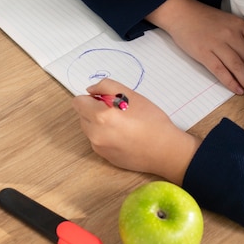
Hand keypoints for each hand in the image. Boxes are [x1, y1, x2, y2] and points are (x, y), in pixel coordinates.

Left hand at [72, 79, 200, 184]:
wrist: (165, 150)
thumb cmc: (151, 120)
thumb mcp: (131, 94)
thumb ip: (106, 86)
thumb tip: (90, 91)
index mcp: (99, 116)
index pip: (78, 102)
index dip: (91, 98)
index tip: (105, 99)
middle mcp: (94, 134)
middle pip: (82, 115)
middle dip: (94, 110)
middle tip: (117, 111)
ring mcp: (99, 147)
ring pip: (89, 129)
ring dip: (99, 123)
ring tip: (122, 125)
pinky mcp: (105, 157)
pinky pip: (98, 141)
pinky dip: (106, 136)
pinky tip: (124, 137)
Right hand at [147, 0, 243, 101]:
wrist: (181, 14)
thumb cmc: (205, 19)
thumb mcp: (229, 22)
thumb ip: (242, 36)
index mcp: (241, 25)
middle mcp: (232, 34)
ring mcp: (217, 44)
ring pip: (239, 68)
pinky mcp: (203, 53)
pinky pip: (220, 70)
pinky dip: (231, 82)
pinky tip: (238, 90)